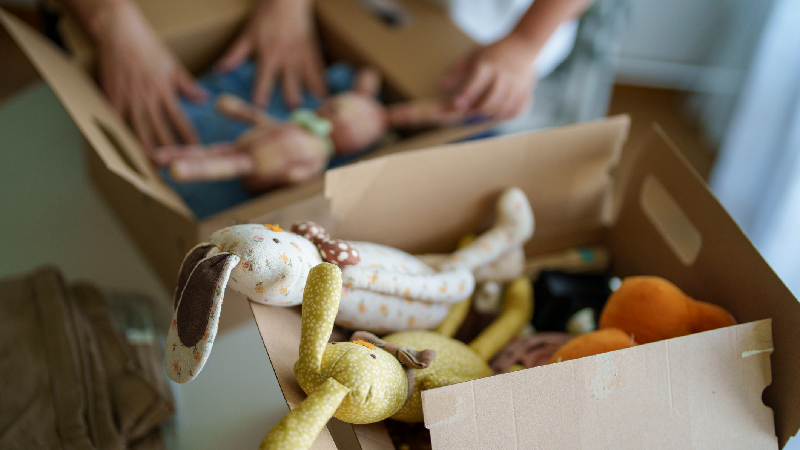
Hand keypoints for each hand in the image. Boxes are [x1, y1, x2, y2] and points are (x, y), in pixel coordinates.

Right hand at [92, 0, 206, 161]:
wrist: (120, 34)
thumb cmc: (148, 47)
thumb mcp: (173, 65)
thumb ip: (188, 86)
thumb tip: (204, 99)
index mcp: (165, 92)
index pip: (181, 120)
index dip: (188, 137)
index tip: (197, 150)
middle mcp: (148, 100)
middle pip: (160, 131)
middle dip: (169, 151)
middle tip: (176, 167)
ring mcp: (129, 100)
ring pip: (138, 130)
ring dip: (146, 149)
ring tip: (153, 166)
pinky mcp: (111, 98)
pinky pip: (116, 122)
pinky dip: (121, 136)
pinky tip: (125, 150)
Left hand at [215, 0, 326, 107]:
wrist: (288, 1)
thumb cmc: (266, 16)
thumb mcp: (248, 35)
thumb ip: (235, 54)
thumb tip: (219, 69)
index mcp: (269, 55)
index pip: (263, 78)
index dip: (261, 93)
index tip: (260, 109)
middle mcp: (286, 58)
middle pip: (290, 81)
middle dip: (292, 97)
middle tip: (294, 114)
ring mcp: (301, 55)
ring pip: (307, 77)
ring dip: (311, 92)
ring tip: (316, 107)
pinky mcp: (311, 52)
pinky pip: (318, 69)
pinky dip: (322, 82)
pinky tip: (326, 94)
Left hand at [439, 34, 536, 119]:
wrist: (524, 44)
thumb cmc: (493, 52)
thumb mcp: (472, 55)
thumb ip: (456, 70)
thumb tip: (440, 86)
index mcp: (488, 65)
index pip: (477, 81)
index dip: (467, 94)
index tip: (456, 105)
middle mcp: (504, 75)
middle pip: (492, 99)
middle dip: (478, 110)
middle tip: (467, 113)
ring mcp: (517, 84)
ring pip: (505, 107)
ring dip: (491, 114)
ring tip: (480, 115)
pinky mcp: (526, 91)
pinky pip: (518, 109)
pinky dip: (508, 115)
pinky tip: (499, 114)